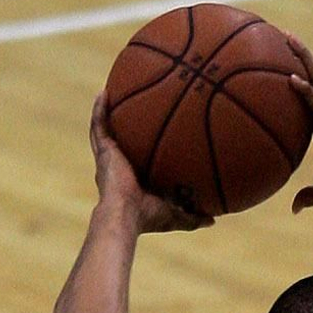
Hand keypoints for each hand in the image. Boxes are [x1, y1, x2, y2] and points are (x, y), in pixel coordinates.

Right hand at [89, 94, 210, 233]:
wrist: (125, 216)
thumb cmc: (148, 218)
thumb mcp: (175, 215)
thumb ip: (193, 216)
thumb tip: (212, 220)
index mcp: (132, 180)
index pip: (137, 160)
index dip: (142, 148)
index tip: (151, 135)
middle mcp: (118, 167)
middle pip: (121, 141)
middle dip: (124, 126)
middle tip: (132, 108)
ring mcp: (109, 158)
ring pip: (107, 130)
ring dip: (109, 112)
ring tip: (113, 92)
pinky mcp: (104, 151)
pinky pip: (99, 125)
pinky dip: (100, 109)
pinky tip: (104, 92)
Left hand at [283, 35, 312, 210]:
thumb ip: (310, 196)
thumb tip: (294, 208)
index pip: (305, 99)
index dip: (294, 82)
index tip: (277, 67)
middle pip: (310, 78)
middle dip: (297, 56)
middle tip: (279, 36)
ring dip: (301, 57)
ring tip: (286, 36)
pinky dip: (304, 89)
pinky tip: (290, 77)